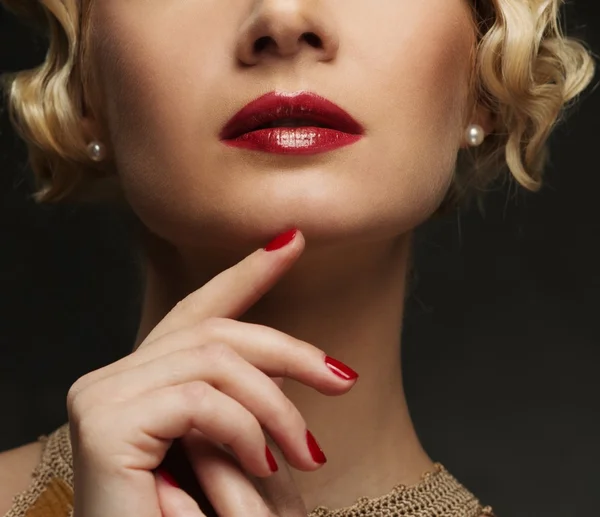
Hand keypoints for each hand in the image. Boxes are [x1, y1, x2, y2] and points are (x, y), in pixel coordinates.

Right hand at [66, 229, 357, 516]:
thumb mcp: (236, 448)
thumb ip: (244, 399)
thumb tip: (291, 363)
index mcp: (142, 380)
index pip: (198, 311)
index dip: (245, 273)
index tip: (290, 241)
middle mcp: (112, 378)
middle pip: (213, 331)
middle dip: (287, 351)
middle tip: (343, 378)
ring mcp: (101, 397)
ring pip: (213, 360)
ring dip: (275, 408)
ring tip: (306, 456)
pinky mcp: (105, 424)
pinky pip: (199, 399)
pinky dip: (244, 430)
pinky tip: (261, 466)